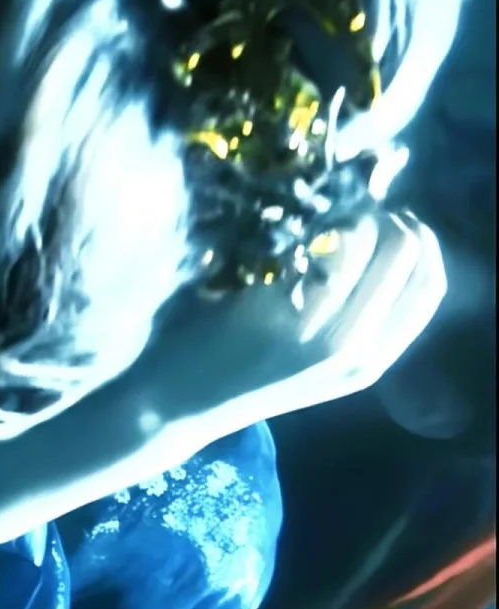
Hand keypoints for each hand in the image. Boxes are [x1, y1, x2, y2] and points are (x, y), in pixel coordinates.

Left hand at [147, 208, 445, 439]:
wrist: (178, 405)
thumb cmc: (240, 371)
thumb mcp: (316, 356)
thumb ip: (353, 313)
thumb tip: (381, 238)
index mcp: (374, 361)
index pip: (430, 285)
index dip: (418, 239)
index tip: (392, 217)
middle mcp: (356, 350)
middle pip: (406, 254)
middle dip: (385, 216)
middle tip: (351, 203)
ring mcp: (318, 334)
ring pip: (364, 243)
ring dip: (346, 212)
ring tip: (316, 210)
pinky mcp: (276, 314)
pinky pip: (312, 249)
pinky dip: (305, 225)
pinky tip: (282, 225)